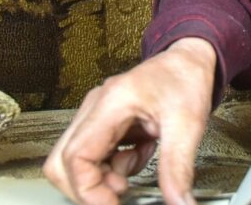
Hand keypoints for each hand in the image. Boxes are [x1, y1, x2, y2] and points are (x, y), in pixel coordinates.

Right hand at [44, 37, 216, 204]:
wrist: (188, 59)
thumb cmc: (184, 78)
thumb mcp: (188, 125)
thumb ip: (177, 167)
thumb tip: (179, 204)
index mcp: (110, 103)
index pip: (76, 155)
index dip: (88, 189)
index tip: (112, 204)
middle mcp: (95, 109)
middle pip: (61, 162)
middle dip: (87, 187)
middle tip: (118, 194)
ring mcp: (96, 115)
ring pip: (74, 161)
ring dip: (102, 177)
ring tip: (134, 169)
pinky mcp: (104, 124)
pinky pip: (92, 156)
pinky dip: (112, 168)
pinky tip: (137, 156)